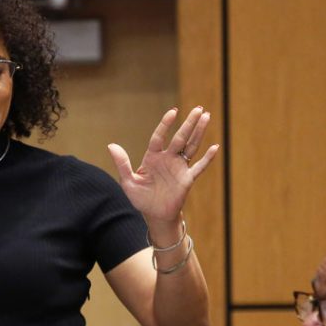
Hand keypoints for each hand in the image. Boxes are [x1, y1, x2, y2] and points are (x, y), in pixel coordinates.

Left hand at [107, 107, 218, 223]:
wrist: (154, 215)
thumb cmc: (141, 198)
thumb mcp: (128, 182)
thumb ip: (122, 164)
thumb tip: (111, 145)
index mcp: (153, 157)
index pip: (159, 136)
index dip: (166, 124)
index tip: (173, 112)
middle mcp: (168, 158)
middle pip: (180, 137)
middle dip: (189, 123)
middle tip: (199, 109)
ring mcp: (179, 167)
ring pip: (191, 146)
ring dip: (199, 132)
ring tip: (207, 117)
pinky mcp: (187, 179)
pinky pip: (199, 167)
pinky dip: (207, 158)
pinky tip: (215, 147)